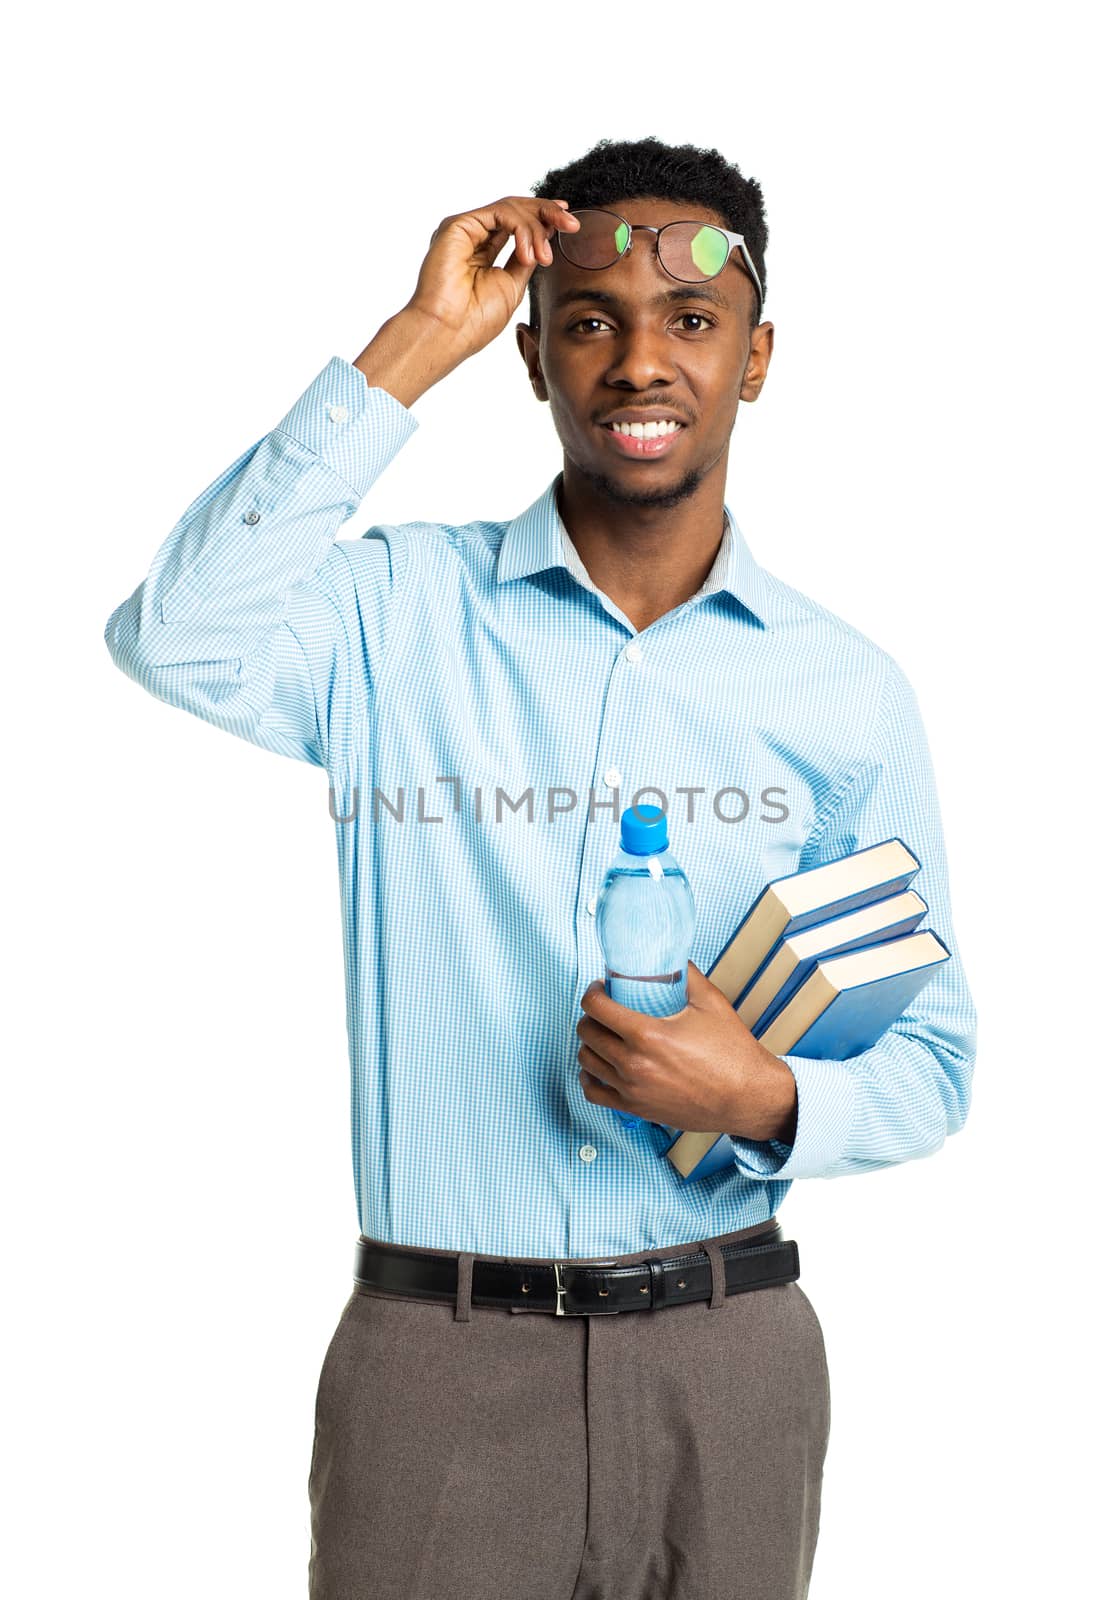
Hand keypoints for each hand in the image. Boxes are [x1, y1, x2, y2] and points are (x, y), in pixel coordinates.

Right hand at [405, 196, 579, 357]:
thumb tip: (543, 239)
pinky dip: (521, 229)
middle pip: (516, 210)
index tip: (569, 223)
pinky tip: (527, 253)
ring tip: (543, 256)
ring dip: (535, 228)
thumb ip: (525, 259)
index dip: (543, 219)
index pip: (517, 225)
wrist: (449, 332)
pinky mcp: (458, 225)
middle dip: (547, 214)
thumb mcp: (513, 285)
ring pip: (511, 208)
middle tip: (571, 225)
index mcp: (483, 251)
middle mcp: (473, 236)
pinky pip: (500, 213)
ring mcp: (465, 229)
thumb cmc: (475, 319)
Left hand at [576, 961, 798, 1142]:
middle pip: (587, 1032)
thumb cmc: (733, 1053)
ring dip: (589, 1043)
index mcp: (648, 1035)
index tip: (600, 988)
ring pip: (586, 1061)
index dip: (592, 992)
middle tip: (603, 1008)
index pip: (596, 1007)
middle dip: (590, 1015)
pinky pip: (593, 1093)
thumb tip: (671, 957)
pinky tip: (599, 1066)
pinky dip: (589, 1077)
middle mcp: (634, 1064)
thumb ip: (686, 975)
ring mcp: (632, 1090)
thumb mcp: (711, 1002)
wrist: (747, 1097)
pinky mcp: (636, 1109)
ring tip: (603, 1034)